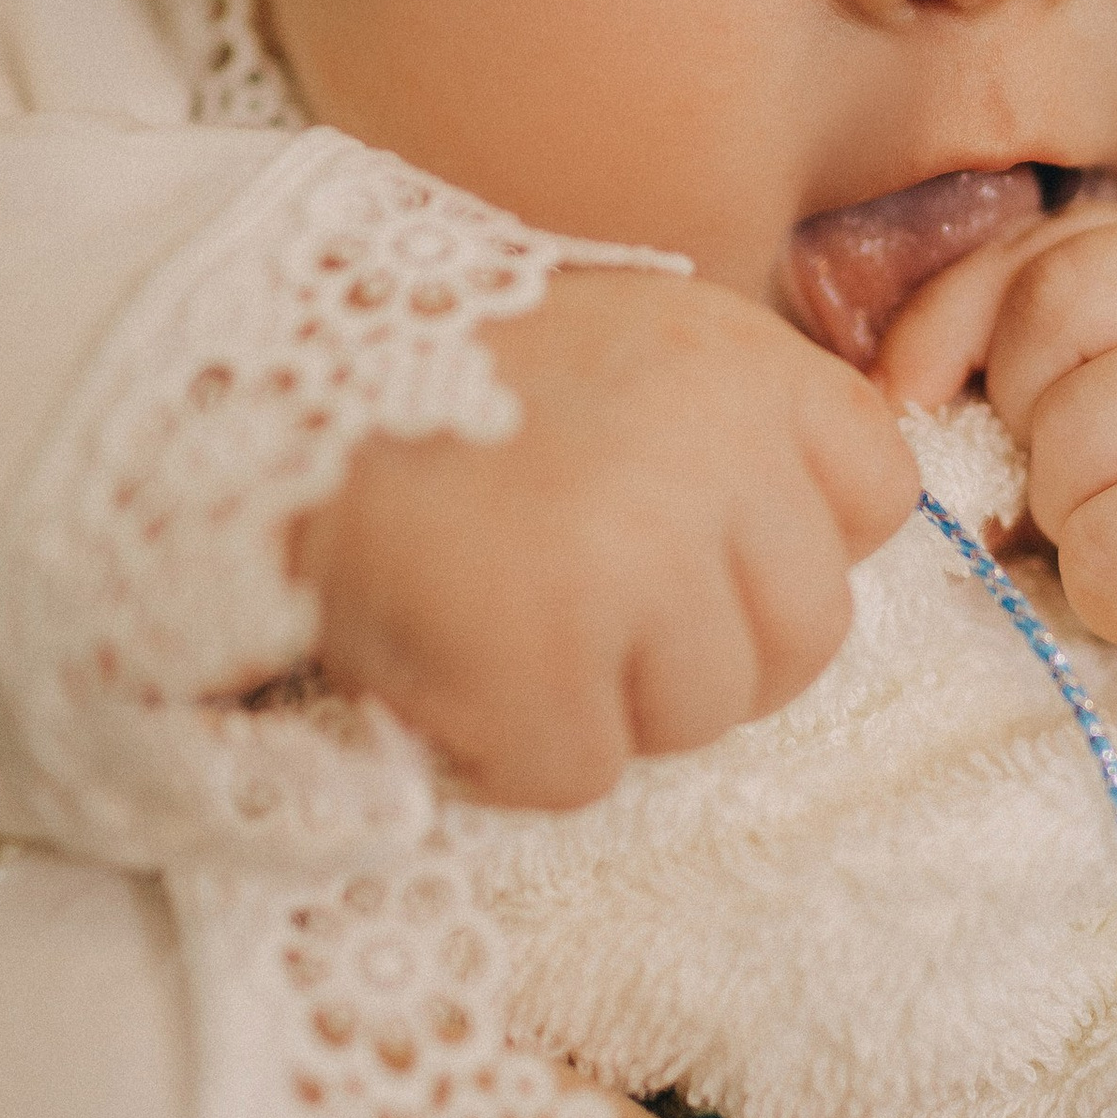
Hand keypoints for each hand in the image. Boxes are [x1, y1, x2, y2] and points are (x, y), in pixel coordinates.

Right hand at [292, 270, 916, 805]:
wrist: (241, 382)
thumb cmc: (422, 374)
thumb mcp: (612, 344)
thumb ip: (718, 433)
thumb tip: (787, 567)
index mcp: (740, 359)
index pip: (875, 495)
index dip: (781, 549)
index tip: (686, 546)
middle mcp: (714, 451)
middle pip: (803, 638)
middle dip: (698, 652)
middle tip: (574, 610)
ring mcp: (637, 557)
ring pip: (702, 716)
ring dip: (602, 704)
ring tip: (495, 620)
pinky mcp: (545, 658)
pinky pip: (580, 773)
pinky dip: (504, 750)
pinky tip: (440, 663)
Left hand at [877, 207, 1116, 708]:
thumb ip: (1048, 347)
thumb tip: (892, 391)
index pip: (1038, 264)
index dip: (952, 335)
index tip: (922, 403)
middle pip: (1043, 348)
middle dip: (1036, 445)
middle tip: (1105, 498)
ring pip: (1070, 459)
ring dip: (1087, 537)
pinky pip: (1113, 553)